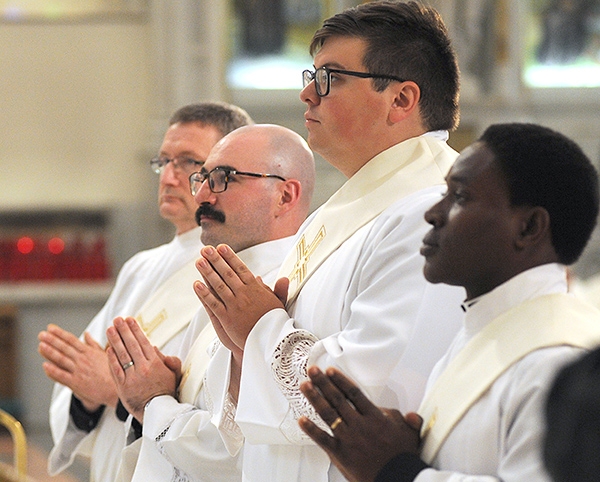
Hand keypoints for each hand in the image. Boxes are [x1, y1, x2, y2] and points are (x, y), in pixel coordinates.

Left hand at [38, 324, 116, 410]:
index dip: (60, 333)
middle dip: (52, 340)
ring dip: (50, 352)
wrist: (115, 389)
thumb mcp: (105, 354)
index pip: (72, 340)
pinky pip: (62, 376)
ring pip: (62, 360)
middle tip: (42, 334)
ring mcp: (79, 371)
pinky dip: (53, 371)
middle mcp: (83, 360)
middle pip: (65, 348)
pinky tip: (45, 365)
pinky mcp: (77, 383)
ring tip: (40, 345)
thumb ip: (93, 344)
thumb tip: (86, 334)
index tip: (50, 328)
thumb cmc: (111, 371)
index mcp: (89, 352)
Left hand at [106, 317, 180, 422]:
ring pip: (122, 355)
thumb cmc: (166, 391)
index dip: (135, 329)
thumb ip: (168, 359)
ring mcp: (132, 377)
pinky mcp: (123, 386)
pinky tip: (108, 348)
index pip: (143, 341)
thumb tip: (154, 348)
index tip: (129, 319)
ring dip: (115, 340)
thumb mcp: (174, 374)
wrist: (157, 412)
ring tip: (110, 329)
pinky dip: (111, 358)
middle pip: (131, 345)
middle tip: (117, 320)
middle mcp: (143, 368)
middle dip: (123, 330)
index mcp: (155, 363)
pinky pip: (115, 369)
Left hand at [193, 244, 284, 351]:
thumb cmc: (274, 324)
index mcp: (256, 289)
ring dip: (207, 273)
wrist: (269, 343)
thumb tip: (281, 278)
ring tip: (199, 261)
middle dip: (215, 260)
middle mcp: (244, 295)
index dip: (230, 257)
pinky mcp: (226, 319)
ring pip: (218, 286)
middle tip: (205, 249)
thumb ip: (278, 290)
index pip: (241, 269)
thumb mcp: (280, 304)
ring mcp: (234, 306)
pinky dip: (204, 294)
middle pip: (227, 274)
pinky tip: (196, 285)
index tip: (221, 247)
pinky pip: (213, 304)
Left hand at [299, 366, 421, 481]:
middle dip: (323, 382)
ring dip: (314, 398)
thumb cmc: (402, 458)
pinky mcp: (340, 453)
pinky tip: (301, 420)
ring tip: (305, 385)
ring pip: (327, 413)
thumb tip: (411, 415)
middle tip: (312, 370)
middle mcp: (359, 424)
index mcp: (374, 417)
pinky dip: (311, 429)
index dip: (340, 380)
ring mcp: (348, 438)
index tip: (330, 370)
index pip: (353, 392)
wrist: (398, 480)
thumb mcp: (411, 435)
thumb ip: (409, 420)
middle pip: (337, 398)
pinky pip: (322, 439)